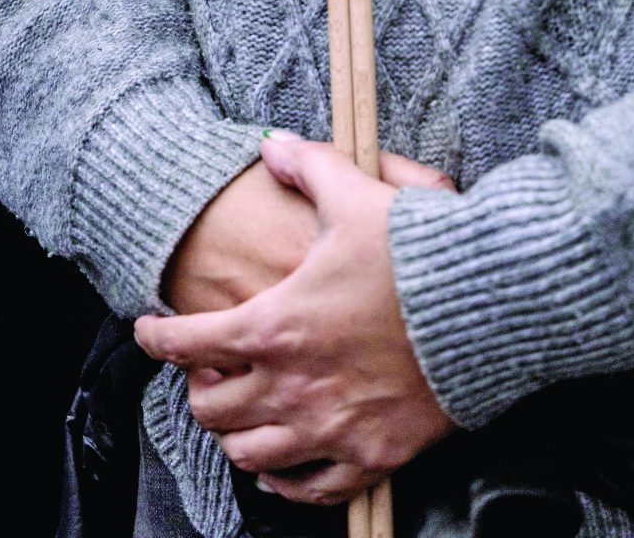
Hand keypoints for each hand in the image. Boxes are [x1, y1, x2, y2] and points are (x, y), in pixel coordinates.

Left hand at [138, 130, 455, 503]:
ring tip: (238, 412)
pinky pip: (309, 489)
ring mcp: (329, 428)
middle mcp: (292, 387)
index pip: (186, 342)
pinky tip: (280, 464)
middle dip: (196, 387)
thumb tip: (271, 144)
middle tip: (206, 368)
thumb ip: (307, 168)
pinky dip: (285, 481)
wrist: (486, 309)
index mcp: (275, 326)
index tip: (147, 329)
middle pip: (210, 408)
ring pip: (250, 455)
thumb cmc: (417, 254)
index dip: (156, 335)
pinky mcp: (370, 455)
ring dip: (233, 435)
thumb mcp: (357, 195)